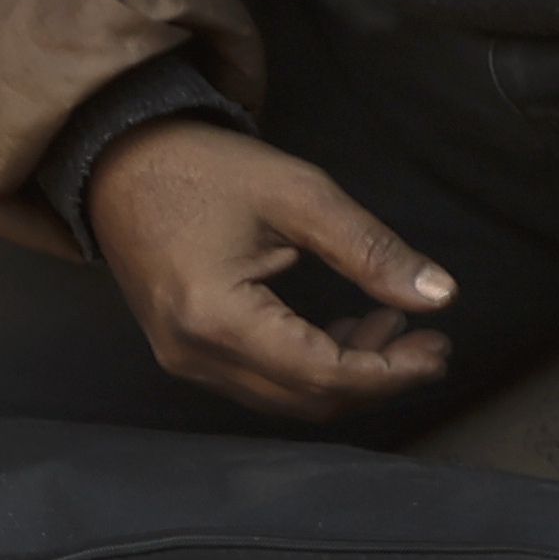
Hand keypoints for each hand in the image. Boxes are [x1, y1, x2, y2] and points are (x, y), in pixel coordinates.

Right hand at [80, 122, 465, 419]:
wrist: (117, 160)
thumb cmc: (204, 167)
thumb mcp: (298, 194)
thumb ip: (370, 249)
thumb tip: (440, 296)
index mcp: (216, 318)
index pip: (322, 375)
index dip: (391, 372)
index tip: (439, 349)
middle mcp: (194, 354)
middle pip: (307, 400)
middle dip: (377, 379)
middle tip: (429, 343)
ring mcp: (184, 359)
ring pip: (286, 398)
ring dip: (347, 375)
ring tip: (392, 326)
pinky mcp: (185, 351)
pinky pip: (261, 381)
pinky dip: (312, 368)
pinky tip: (346, 330)